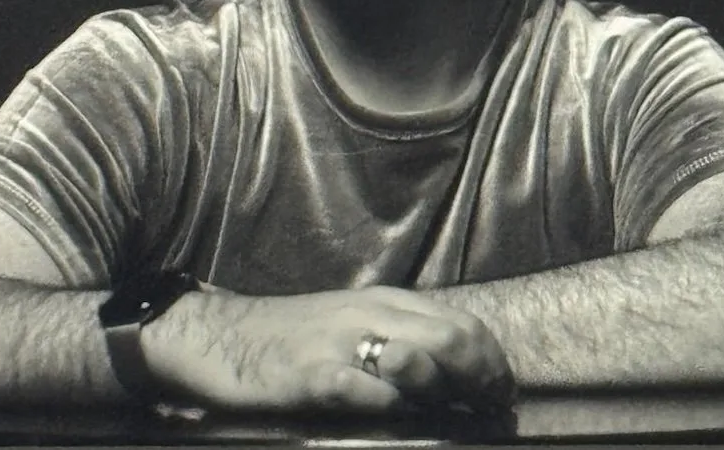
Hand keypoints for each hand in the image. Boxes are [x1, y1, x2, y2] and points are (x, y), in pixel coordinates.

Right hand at [139, 285, 513, 413]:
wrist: (221, 335)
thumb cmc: (293, 336)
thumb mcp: (353, 322)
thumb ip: (400, 337)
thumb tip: (457, 372)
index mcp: (384, 302)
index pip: (462, 323)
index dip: (494, 362)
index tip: (502, 393)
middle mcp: (369, 315)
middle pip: (453, 339)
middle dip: (484, 380)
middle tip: (490, 409)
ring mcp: (340, 344)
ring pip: (419, 360)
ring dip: (445, 393)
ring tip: (452, 417)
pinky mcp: (311, 376)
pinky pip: (365, 392)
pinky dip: (391, 408)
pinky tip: (396, 420)